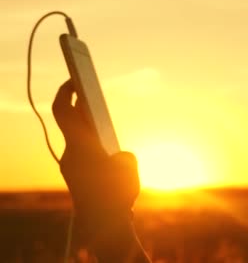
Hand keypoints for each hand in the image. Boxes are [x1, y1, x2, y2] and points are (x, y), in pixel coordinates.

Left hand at [52, 80, 139, 238]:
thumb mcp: (129, 167)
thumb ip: (124, 155)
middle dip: (79, 105)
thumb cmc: (116, 195)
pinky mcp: (77, 177)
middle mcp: (71, 154)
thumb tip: (118, 157)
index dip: (66, 90)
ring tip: (101, 116)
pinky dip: (93, 143)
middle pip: (71, 122)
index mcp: (80, 145)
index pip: (64, 109)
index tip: (75, 76)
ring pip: (78, 138)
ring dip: (88, 125)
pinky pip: (83, 152)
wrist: (104, 225)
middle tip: (89, 89)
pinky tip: (109, 147)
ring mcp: (72, 166)